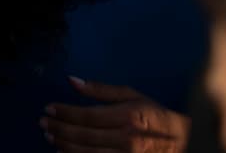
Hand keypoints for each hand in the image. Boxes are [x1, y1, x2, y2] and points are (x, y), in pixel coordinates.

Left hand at [41, 76, 189, 152]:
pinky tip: (63, 152)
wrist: (182, 144)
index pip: (88, 115)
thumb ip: (101, 90)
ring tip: (49, 136)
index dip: (65, 112)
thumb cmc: (155, 116)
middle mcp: (127, 139)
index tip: (48, 107)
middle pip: (84, 136)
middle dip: (59, 128)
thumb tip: (71, 80)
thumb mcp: (133, 96)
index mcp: (128, 117)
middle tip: (43, 122)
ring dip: (64, 144)